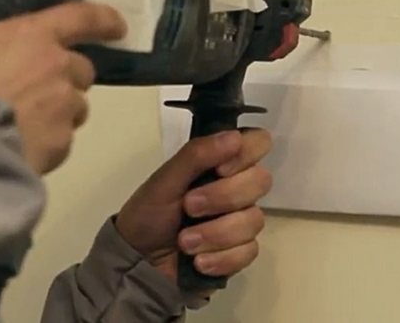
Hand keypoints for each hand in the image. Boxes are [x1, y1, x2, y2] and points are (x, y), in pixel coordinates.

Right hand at [0, 3, 126, 173]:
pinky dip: (50, 140)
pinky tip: (23, 144)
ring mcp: (65, 104)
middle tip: (38, 92)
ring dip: (61, 112)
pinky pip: (64, 137)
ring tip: (26, 123)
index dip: (105, 20)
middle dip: (68, 80)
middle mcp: (58, 66)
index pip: (83, 17)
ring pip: (77, 106)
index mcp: (33, 36)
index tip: (118, 27)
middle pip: (83, 70)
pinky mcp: (64, 139)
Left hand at [116, 129, 272, 291]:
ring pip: (254, 220)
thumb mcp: (164, 180)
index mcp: (220, 163)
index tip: (220, 169)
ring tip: (185, 242)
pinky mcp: (241, 252)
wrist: (137, 262)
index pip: (258, 143)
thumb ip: (197, 154)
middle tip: (189, 207)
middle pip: (262, 181)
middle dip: (223, 197)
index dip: (246, 154)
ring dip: (215, 234)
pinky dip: (221, 258)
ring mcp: (242, 221)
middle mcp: (237, 188)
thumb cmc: (148, 214)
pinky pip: (249, 251)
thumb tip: (235, 137)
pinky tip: (199, 261)